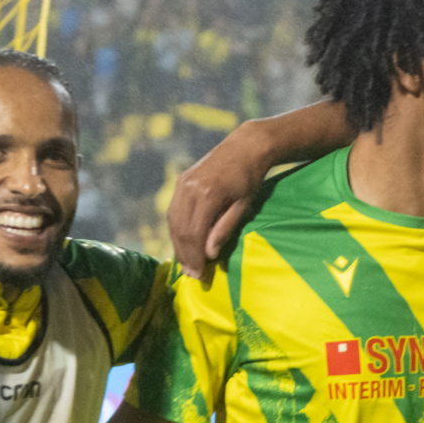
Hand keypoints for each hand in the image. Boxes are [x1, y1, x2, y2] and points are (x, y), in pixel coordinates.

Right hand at [171, 126, 275, 282]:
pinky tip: (183, 244)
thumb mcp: (244, 205)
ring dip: (178, 245)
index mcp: (207, 194)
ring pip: (173, 221)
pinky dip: (177, 230)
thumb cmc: (250, 178)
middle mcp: (189, 188)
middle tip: (191, 276)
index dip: (195, 256)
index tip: (199, 275)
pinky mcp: (180, 181)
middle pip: (180, 229)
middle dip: (185, 255)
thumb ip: (225, 228)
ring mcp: (182, 183)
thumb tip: (209, 253)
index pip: (194, 233)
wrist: (244, 147)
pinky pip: (174, 211)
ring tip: (186, 265)